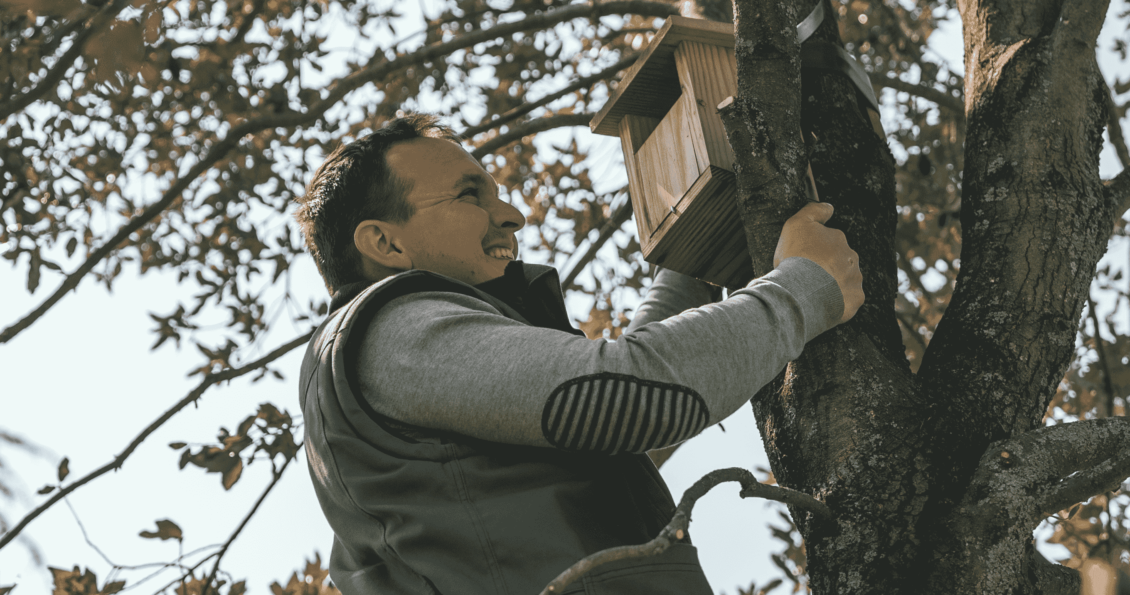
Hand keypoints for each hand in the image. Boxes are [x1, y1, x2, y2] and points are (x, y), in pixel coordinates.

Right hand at [774, 202, 863, 322]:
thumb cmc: (797, 258)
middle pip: (839, 260)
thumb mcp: (797, 224)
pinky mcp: (855, 299)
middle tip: (807, 275)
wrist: (802, 291)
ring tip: (814, 291)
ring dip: (833, 284)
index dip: (814, 249)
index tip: (803, 257)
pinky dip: (838, 301)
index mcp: (839, 239)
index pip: (829, 241)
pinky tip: (823, 302)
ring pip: (845, 280)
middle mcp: (851, 257)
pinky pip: (848, 300)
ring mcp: (855, 279)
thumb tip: (829, 206)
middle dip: (827, 266)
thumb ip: (814, 211)